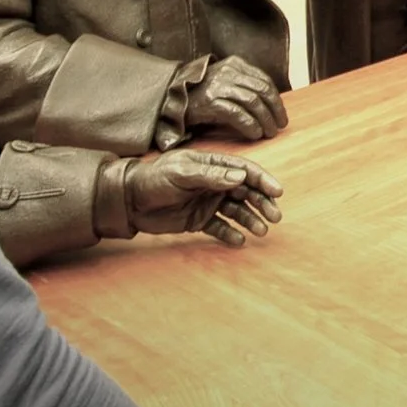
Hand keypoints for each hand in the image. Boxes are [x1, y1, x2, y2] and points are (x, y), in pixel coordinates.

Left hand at [124, 150, 285, 244]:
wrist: (129, 201)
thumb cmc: (154, 179)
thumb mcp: (181, 173)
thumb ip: (210, 175)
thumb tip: (240, 178)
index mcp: (213, 165)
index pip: (244, 171)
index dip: (263, 180)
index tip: (277, 192)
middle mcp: (215, 183)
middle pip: (246, 192)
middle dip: (262, 203)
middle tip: (274, 217)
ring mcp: (208, 202)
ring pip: (237, 211)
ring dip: (251, 220)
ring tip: (260, 231)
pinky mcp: (199, 220)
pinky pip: (220, 227)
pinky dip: (231, 234)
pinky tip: (239, 241)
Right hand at [183, 56, 288, 140]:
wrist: (171, 99)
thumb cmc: (201, 94)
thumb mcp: (224, 81)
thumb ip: (244, 85)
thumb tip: (271, 103)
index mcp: (235, 64)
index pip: (264, 80)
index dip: (276, 99)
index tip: (281, 114)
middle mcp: (228, 71)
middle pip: (262, 90)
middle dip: (275, 110)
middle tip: (280, 126)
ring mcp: (218, 85)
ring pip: (253, 102)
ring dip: (265, 120)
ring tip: (269, 133)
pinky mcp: (210, 101)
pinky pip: (238, 114)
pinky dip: (250, 125)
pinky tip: (255, 134)